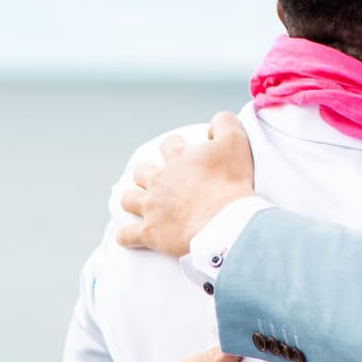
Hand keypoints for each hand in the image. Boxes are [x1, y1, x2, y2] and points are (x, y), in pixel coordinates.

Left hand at [119, 112, 256, 257]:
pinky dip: (126, 237)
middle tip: (161, 183)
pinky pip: (127, 235)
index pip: (169, 145)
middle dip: (148, 174)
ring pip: (129, 199)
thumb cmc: (231, 182)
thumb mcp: (235, 142)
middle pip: (143, 171)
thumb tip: (213, 124)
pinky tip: (129, 238)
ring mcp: (151, 207)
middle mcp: (160, 180)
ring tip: (141, 205)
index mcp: (178, 158)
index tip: (183, 155)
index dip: (175, 148)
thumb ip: (224, 123)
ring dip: (133, 200)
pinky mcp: (150, 233)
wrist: (225, 221)